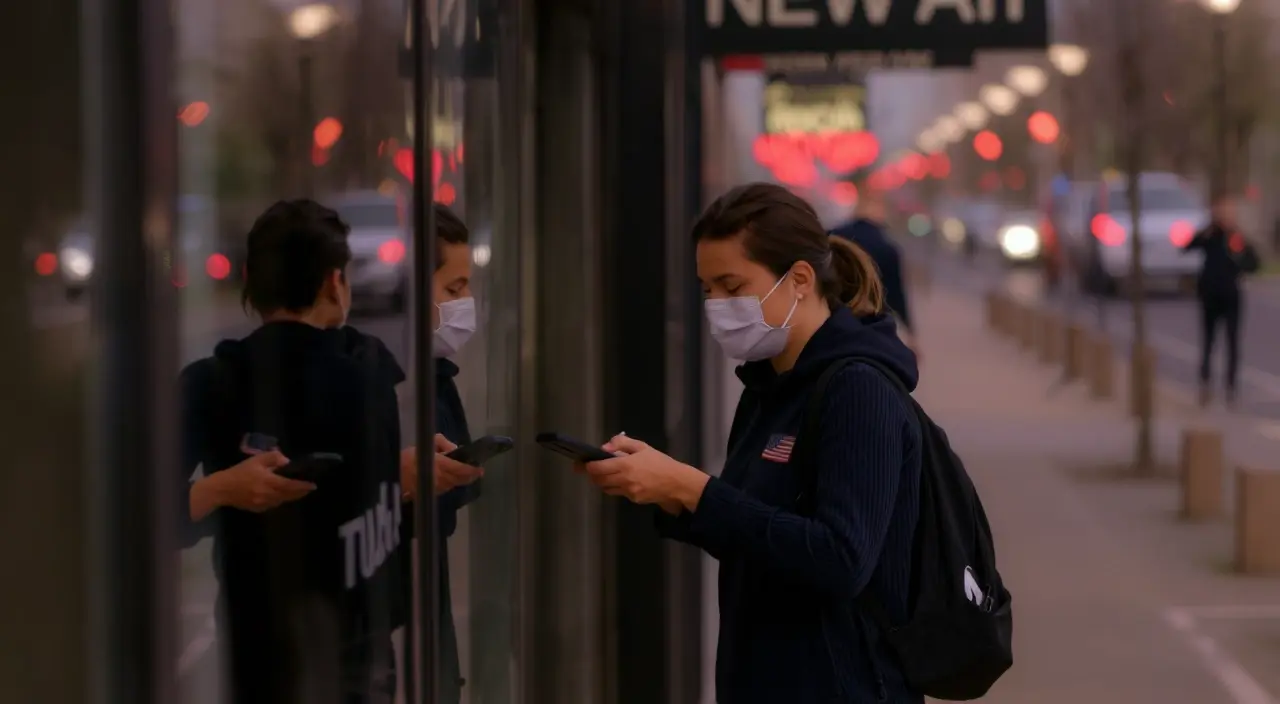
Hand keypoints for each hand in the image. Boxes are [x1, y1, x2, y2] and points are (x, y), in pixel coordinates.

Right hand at [201, 450, 315, 514]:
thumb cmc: (239, 472)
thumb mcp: (256, 460)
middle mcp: (268, 495)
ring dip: (290, 496)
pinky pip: (273, 505)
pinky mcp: (258, 509)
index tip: (312, 485)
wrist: (222, 489)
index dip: (303, 486)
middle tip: (308, 488)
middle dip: (300, 492)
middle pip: (289, 496)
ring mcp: (263, 504)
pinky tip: (280, 495)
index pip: (290, 486)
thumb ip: (273, 458)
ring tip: (296, 491)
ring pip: (282, 501)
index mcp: (269, 482)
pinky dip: (279, 500)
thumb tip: (286, 461)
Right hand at [400, 434, 483, 500]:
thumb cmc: (408, 457)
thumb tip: (456, 449)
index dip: (473, 470)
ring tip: (465, 474)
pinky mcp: (431, 495)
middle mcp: (443, 480)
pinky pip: (445, 488)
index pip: (463, 470)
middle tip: (476, 471)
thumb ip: (443, 444)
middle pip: (462, 480)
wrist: (391, 475)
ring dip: (460, 480)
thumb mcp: (427, 443)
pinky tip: (449, 478)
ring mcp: (437, 489)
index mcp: (442, 466)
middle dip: (470, 476)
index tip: (480, 468)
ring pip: (454, 485)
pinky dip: (450, 483)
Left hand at [580, 434, 708, 510]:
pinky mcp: (633, 499)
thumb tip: (605, 447)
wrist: (676, 482)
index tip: (583, 463)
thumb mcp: (642, 447)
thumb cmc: (660, 462)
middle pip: (598, 480)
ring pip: (606, 488)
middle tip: (588, 469)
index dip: (587, 466)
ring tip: (604, 474)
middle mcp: (623, 480)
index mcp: (625, 465)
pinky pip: (618, 493)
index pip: (597, 468)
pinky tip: (621, 480)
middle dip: (591, 474)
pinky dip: (616, 486)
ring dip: (602, 482)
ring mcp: (628, 491)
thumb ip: (622, 443)